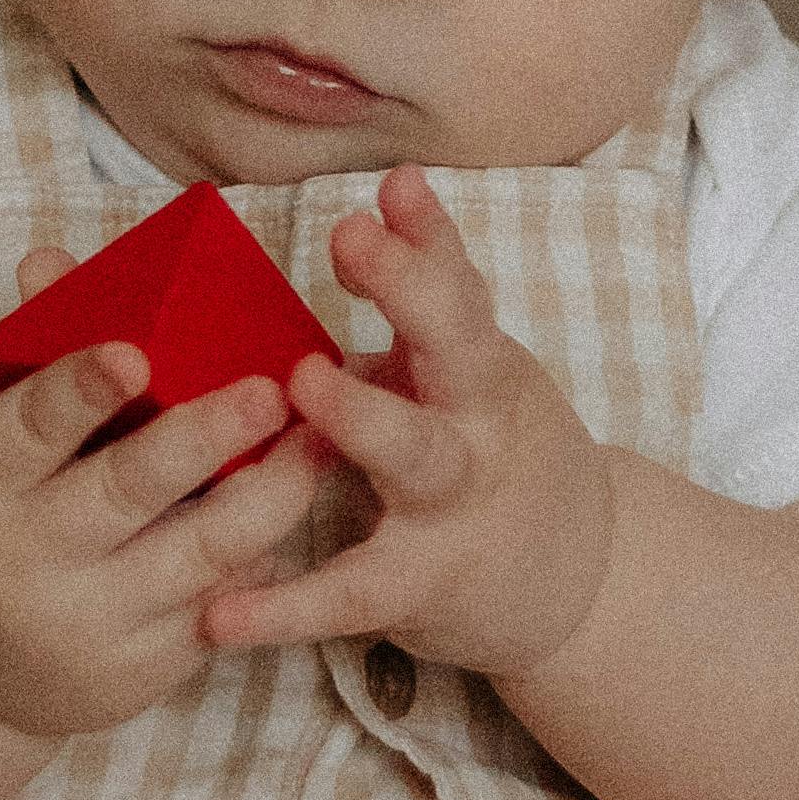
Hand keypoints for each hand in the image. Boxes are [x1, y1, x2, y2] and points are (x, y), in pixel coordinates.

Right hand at [0, 240, 330, 742]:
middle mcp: (25, 559)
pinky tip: (298, 509)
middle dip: (205, 439)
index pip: (28, 429)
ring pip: (199, 554)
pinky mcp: (140, 672)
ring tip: (320, 439)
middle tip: (272, 388)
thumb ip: (25, 361)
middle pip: (128, 491)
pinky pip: (220, 606)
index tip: (135, 352)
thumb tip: (51, 260)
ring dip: (270, 494)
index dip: (79, 391)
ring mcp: (86, 624)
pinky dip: (264, 556)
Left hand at [199, 168, 612, 688]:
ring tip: (303, 383)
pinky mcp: (419, 585)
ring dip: (364, 414)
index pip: (461, 285)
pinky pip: (350, 594)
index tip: (394, 185)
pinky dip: (286, 608)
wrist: (578, 582)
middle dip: (412, 293)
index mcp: (479, 370)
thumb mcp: (477, 370)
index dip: (429, 236)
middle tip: (350, 242)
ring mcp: (454, 507)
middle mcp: (477, 427)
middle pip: (459, 349)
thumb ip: (432, 290)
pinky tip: (220, 616)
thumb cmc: (496, 451)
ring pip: (416, 456)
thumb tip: (393, 183)